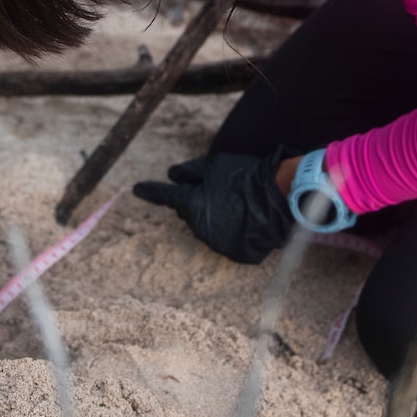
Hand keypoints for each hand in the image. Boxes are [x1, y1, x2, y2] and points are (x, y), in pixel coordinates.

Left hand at [133, 149, 292, 263]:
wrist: (279, 198)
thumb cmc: (246, 177)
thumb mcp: (216, 165)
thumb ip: (191, 171)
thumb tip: (171, 174)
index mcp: (191, 203)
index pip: (166, 196)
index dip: (151, 191)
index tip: (137, 189)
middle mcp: (198, 226)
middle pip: (188, 213)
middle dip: (195, 203)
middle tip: (217, 192)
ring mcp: (214, 241)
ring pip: (205, 226)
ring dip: (213, 216)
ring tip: (236, 203)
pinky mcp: (230, 252)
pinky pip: (223, 238)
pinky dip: (228, 228)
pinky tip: (243, 218)